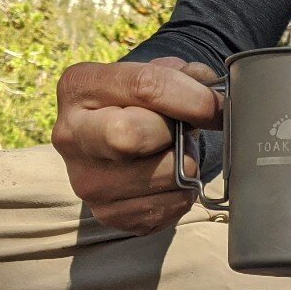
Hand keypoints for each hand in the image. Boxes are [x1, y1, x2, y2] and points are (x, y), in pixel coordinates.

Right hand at [52, 57, 222, 233]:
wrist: (119, 147)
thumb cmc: (141, 105)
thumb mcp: (154, 76)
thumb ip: (184, 75)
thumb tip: (212, 91)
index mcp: (79, 87)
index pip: (143, 86)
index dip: (193, 97)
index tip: (218, 106)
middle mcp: (72, 135)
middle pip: (131, 136)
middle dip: (175, 133)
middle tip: (185, 130)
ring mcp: (87, 181)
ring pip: (168, 173)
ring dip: (187, 163)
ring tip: (173, 152)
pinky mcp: (110, 214)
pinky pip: (174, 203)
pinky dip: (185, 189)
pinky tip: (168, 177)